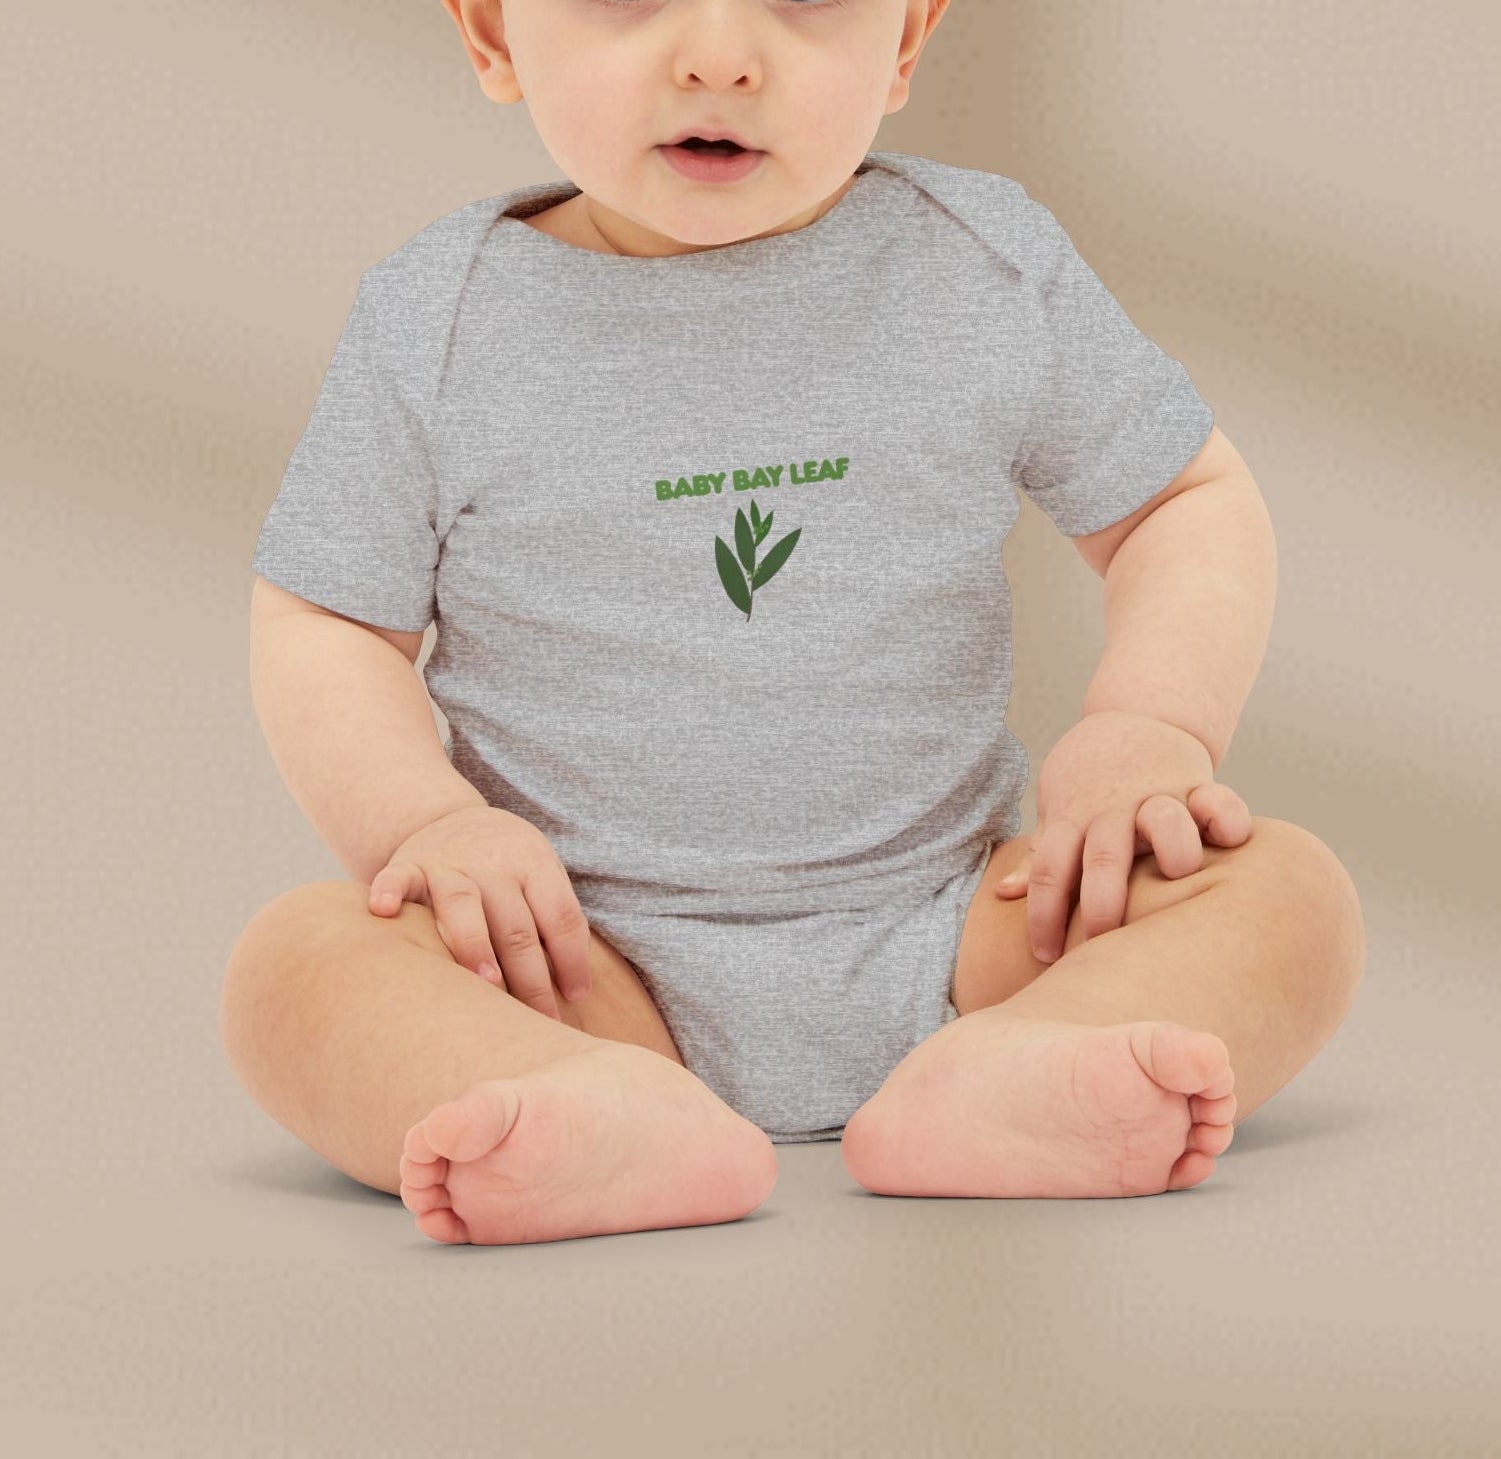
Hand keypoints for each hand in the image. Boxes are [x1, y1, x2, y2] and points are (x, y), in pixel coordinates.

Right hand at [365, 805, 590, 1021]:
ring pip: (463, 906)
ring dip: (475, 946)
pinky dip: (388, 890)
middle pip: (516, 926)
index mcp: (533, 865)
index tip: (576, 997)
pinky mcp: (410, 865)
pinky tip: (381, 910)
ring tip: (487, 983)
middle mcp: (493, 865)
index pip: (560, 917)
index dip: (571, 959)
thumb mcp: (540, 876)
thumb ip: (555, 920)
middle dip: (530, 979)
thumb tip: (576, 990)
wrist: (454, 819)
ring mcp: (449, 864)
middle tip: (539, 1019)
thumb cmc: (507, 866)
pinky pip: (396, 877)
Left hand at [992, 710, 1252, 963]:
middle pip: (1103, 857)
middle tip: (1104, 945)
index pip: (1048, 870)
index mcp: (1073, 820)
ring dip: (1172, 847)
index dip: (1043, 916)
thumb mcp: (1060, 812)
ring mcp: (1156, 795)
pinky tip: (1233, 841)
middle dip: (1103, 904)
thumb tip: (1002, 895)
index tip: (1044, 957)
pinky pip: (1218, 799)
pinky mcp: (1196, 784)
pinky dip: (1227, 817)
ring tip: (1180, 874)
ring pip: (1165, 820)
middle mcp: (1113, 810)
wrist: (1135, 716)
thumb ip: (1041, 855)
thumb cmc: (1091, 782)